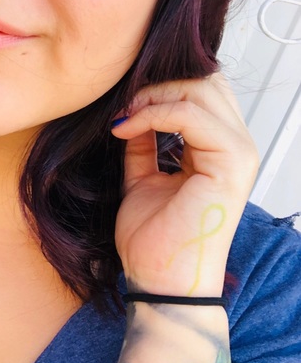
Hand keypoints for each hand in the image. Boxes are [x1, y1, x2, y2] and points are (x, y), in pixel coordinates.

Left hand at [111, 73, 258, 296]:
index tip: (123, 105)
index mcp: (218, 148)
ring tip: (124, 117)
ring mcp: (238, 152)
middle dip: (156, 86)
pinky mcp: (231, 163)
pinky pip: (190, 115)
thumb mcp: (142, 176)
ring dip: (153, 97)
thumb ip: (143, 142)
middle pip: (203, 82)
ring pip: (198, 90)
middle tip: (124, 107)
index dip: (159, 86)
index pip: (201, 90)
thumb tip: (132, 110)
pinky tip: (126, 128)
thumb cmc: (154, 237)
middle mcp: (236, 145)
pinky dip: (152, 114)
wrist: (158, 280)